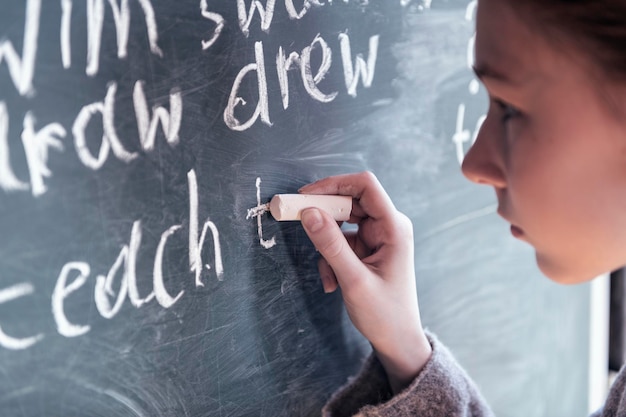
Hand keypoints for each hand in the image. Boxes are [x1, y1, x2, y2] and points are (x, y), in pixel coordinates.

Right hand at [299, 171, 431, 393]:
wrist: (397, 341)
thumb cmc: (385, 314)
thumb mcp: (353, 279)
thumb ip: (330, 245)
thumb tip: (308, 213)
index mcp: (394, 227)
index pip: (365, 186)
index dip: (333, 184)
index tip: (306, 196)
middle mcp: (388, 226)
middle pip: (350, 202)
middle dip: (324, 217)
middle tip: (299, 222)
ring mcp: (378, 237)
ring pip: (341, 224)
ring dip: (327, 246)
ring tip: (329, 274)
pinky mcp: (368, 249)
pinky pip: (341, 241)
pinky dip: (331, 258)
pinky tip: (334, 282)